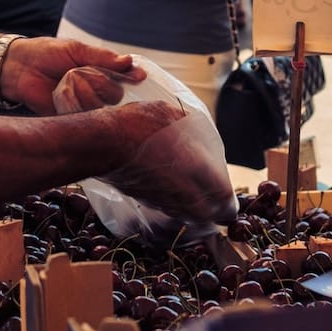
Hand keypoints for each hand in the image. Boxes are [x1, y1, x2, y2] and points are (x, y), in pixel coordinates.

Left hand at [0, 37, 139, 114]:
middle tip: (83, 72)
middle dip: (103, 83)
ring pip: (101, 107)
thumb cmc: (47, 53)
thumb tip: (129, 61)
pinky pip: (84, 118)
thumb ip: (103, 57)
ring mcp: (83, 105)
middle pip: (116, 94)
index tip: (138, 76)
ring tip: (69, 80)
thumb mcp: (76, 49)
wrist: (18, 66)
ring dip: (87, 92)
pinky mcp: (70, 117)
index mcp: (100, 70)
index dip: (132, 76)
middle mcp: (95, 89)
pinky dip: (77, 105)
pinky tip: (64, 93)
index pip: (125, 77)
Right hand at [105, 101, 233, 221]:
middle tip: (219, 206)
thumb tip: (194, 132)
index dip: (228, 199)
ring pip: (188, 216)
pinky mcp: (146, 200)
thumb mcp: (171, 114)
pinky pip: (170, 211)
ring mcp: (163, 198)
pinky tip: (174, 196)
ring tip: (200, 202)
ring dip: (197, 212)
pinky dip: (177, 208)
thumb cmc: (138, 124)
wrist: (102, 143)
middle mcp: (183, 190)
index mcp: (196, 168)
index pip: (223, 195)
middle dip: (217, 212)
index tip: (228, 195)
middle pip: (209, 215)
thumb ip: (190, 128)